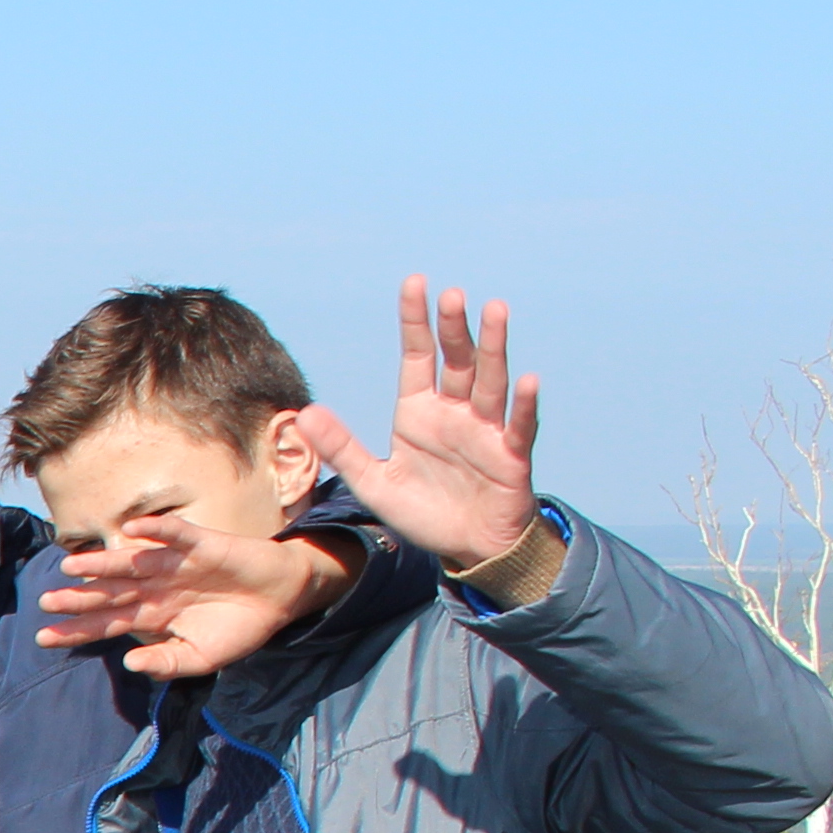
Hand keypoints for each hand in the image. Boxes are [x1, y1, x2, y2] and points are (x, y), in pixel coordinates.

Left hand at [300, 278, 542, 574]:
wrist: (466, 548)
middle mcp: (454, 413)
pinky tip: (528, 380)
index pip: (417, 356)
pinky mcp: (510, 456)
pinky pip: (519, 427)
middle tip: (450, 295)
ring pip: (490, 381)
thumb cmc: (424, 511)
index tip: (415, 283)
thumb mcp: (373, 483)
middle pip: (455, 360)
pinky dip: (525, 405)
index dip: (416, 322)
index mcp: (419, 413)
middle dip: (453, 328)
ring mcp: (486, 431)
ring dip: (493, 348)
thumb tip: (304, 413)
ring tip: (494, 310)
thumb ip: (342, 448)